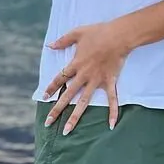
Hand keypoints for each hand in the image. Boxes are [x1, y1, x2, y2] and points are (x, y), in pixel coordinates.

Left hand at [42, 20, 130, 134]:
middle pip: (68, 95)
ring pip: (83, 102)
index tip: (44, 97)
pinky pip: (112, 99)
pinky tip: (111, 125)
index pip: (60, 78)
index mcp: (76, 64)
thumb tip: (49, 46)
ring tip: (66, 131)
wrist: (119, 35)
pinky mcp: (109, 81)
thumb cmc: (99, 32)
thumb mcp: (78, 32)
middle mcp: (84, 75)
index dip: (51, 87)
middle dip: (57, 109)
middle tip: (48, 123)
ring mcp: (97, 80)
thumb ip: (63, 40)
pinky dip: (112, 112)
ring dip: (75, 117)